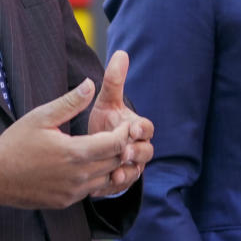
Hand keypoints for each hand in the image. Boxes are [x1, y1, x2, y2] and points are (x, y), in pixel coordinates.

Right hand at [0, 78, 131, 211]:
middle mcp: (77, 176)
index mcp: (74, 153)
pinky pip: (91, 190)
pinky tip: (89, 164)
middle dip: (122, 147)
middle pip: (115, 162)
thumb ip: (70, 102)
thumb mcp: (41, 116)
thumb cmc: (16, 143)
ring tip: (108, 148)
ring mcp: (72, 192)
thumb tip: (91, 84)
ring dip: (111, 164)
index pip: (115, 144)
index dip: (125, 133)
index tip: (126, 123)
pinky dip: (97, 177)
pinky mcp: (66, 202)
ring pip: (106, 179)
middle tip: (123, 134)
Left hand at [88, 51, 153, 196]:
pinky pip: (121, 188)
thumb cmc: (105, 121)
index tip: (133, 127)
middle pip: (146, 152)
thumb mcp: (107, 101)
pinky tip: (102, 185)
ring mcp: (131, 167)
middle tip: (125, 152)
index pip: (147, 128)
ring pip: (136, 172)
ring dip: (127, 173)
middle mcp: (138, 148)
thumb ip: (114, 81)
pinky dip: (113, 187)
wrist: (93, 147)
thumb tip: (121, 53)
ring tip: (115, 173)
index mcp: (136, 127)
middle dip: (137, 152)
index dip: (142, 128)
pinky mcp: (119, 182)